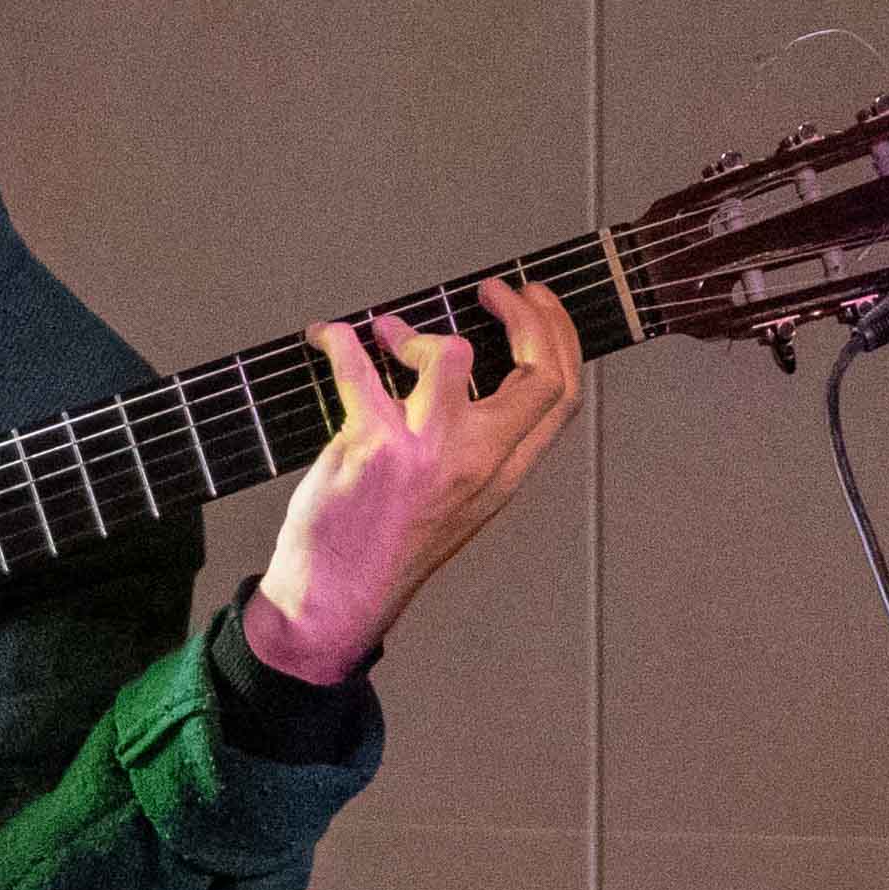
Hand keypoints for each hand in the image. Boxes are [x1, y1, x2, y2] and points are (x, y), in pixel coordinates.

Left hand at [244, 278, 584, 684]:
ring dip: (417, 332)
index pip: (562, 394)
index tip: (536, 302)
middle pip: (537, 373)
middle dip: (525, 314)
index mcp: (504, 474)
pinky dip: (338, 340)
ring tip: (389, 334)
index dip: (558, 335)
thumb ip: (481, 444)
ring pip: (453, 356)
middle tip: (495, 290)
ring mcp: (427, 453)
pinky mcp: (373, 447)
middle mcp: (477, 462)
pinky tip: (326, 337)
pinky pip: (360, 368)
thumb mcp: (461, 501)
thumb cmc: (390, 547)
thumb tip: (473, 373)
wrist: (338, 599)